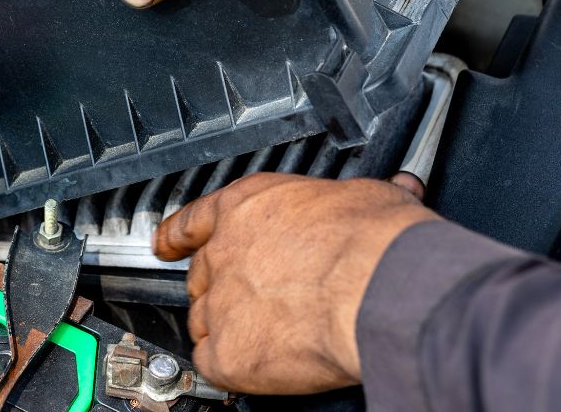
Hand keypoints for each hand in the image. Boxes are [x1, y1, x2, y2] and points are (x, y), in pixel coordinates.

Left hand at [153, 173, 437, 393]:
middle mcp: (224, 252)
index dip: (179, 235)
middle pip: (202, 274)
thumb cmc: (375, 242)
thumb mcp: (368, 197)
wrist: (379, 286)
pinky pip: (211, 362)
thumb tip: (393, 193)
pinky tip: (254, 364)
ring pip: (203, 320)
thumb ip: (359, 202)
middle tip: (256, 298)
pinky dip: (229, 366)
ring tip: (263, 334)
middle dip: (221, 287)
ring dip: (225, 328)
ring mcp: (221, 303)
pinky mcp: (228, 352)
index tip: (167, 243)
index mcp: (248, 207)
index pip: (195, 220)